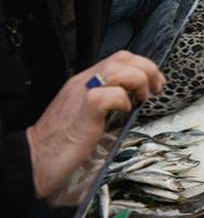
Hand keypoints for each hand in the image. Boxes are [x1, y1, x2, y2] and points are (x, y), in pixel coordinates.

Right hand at [26, 51, 165, 200]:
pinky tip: (124, 111)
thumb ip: (106, 99)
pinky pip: (109, 95)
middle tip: (155, 89)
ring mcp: (82, 94)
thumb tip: (134, 97)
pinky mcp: (84, 111)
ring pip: (119, 69)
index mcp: (85, 81)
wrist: (35, 159)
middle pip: (123, 58)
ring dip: (140, 81)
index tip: (155, 83)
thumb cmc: (62, 141)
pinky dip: (123, 100)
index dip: (143, 66)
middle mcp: (83, 82)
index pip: (119, 58)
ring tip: (142, 98)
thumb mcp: (86, 111)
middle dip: (148, 70)